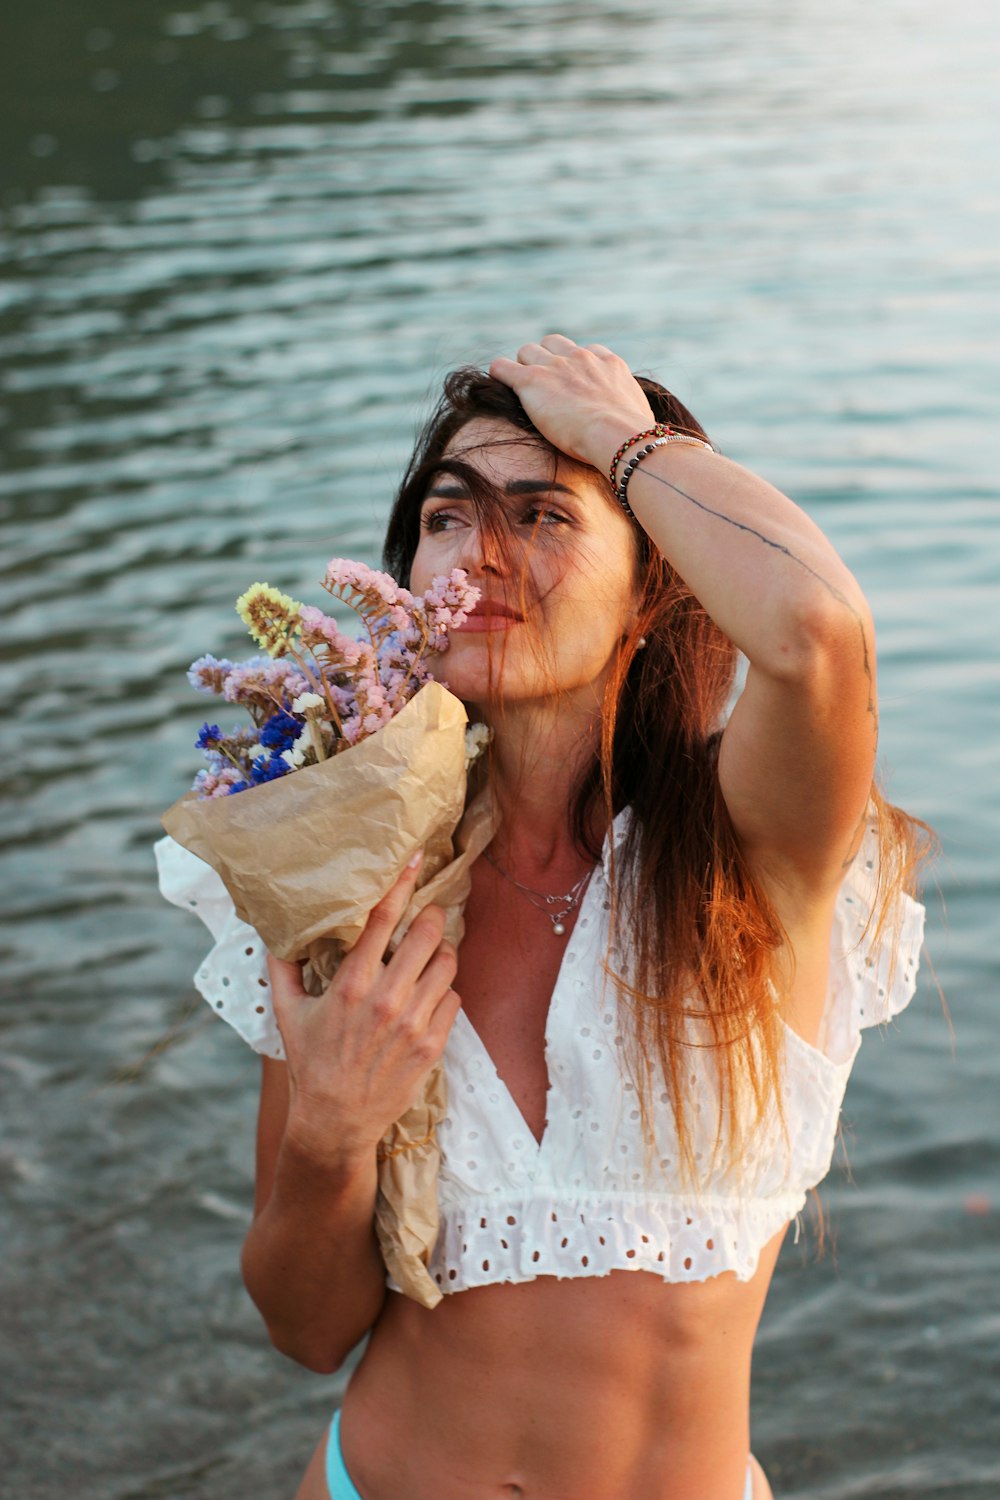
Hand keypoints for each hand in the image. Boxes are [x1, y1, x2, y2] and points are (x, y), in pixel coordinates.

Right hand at [268, 855, 459, 1164]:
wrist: (335, 1122)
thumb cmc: (310, 1063)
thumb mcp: (286, 1012)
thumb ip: (282, 967)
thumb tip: (274, 931)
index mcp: (351, 983)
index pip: (384, 919)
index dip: (403, 883)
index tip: (418, 859)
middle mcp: (387, 998)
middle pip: (429, 933)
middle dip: (432, 917)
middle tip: (428, 917)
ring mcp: (414, 1023)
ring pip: (448, 963)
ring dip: (442, 953)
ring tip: (430, 956)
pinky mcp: (433, 1045)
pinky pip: (454, 999)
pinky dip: (445, 991)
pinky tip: (429, 995)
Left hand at [489, 335, 655, 472]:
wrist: (617, 434)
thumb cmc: (633, 437)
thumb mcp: (641, 417)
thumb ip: (633, 412)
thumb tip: (640, 427)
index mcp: (607, 363)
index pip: (585, 351)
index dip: (574, 366)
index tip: (571, 383)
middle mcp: (580, 358)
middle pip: (553, 343)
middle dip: (545, 359)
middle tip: (542, 385)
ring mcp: (555, 366)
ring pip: (527, 351)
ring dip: (523, 366)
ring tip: (520, 388)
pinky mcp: (532, 381)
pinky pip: (503, 367)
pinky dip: (499, 373)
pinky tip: (497, 383)